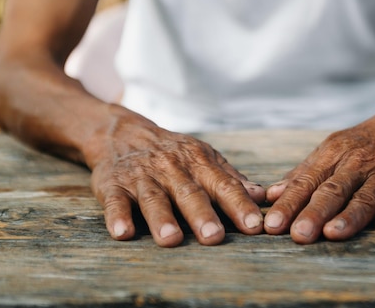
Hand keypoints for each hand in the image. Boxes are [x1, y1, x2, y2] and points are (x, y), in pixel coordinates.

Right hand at [86, 110, 265, 246]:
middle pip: (188, 193)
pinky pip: (116, 201)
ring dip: (162, 219)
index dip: (238, 205)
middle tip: (214, 237)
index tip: (254, 225)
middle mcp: (171, 168)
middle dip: (202, 215)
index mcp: (198, 163)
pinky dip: (117, 216)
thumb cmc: (173, 155)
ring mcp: (141, 177)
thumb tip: (261, 195)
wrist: (123, 134)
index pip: (222, 185)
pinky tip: (123, 233)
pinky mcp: (113, 185)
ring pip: (153, 198)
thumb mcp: (203, 158)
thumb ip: (230, 178)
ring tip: (171, 240)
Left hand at [264, 107, 374, 243]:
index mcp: (332, 155)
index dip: (289, 204)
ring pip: (366, 196)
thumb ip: (303, 174)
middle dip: (314, 212)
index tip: (273, 225)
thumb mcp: (330, 151)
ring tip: (333, 234)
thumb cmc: (362, 144)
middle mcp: (357, 163)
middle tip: (299, 234)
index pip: (307, 182)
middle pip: (333, 190)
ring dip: (350, 216)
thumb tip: (271, 196)